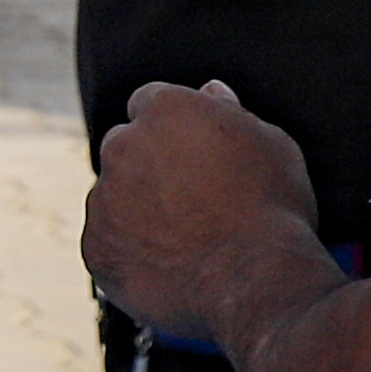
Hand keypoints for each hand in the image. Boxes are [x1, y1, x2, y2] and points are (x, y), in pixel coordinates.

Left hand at [86, 81, 330, 345]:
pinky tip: (169, 268)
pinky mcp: (95, 246)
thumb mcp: (274, 147)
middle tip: (192, 202)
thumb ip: (233, 113)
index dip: (174, 129)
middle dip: (149, 166)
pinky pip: (107, 243)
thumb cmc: (275, 211)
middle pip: (125, 147)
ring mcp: (103, 198)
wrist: (255, 281)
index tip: (192, 154)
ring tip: (188, 242)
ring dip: (137, 210)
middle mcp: (122, 146)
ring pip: (113, 196)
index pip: (151, 103)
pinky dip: (130, 253)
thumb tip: (211, 90)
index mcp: (165, 111)